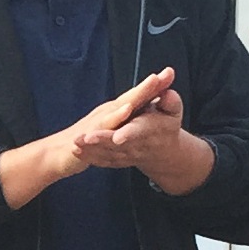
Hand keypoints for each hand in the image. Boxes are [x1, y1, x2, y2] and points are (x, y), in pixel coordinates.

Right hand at [0, 68, 212, 203]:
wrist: (55, 154)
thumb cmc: (85, 140)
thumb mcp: (108, 130)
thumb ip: (122, 121)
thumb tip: (137, 111)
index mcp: (114, 112)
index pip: (136, 97)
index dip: (154, 85)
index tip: (170, 73)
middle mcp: (107, 112)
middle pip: (131, 96)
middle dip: (148, 85)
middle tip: (165, 74)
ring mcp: (98, 122)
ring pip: (120, 106)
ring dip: (136, 95)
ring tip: (152, 84)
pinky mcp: (90, 134)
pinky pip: (106, 124)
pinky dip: (117, 116)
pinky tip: (127, 110)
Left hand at [74, 70, 214, 194]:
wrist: (162, 150)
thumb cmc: (166, 125)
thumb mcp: (173, 111)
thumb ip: (170, 100)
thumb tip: (167, 89)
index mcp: (150, 131)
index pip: (138, 132)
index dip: (128, 134)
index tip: (118, 137)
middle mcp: (136, 145)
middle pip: (117, 145)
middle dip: (102, 141)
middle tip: (85, 138)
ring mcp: (125, 155)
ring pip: (107, 154)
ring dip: (90, 150)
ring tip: (75, 143)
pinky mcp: (116, 160)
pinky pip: (102, 160)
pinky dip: (89, 157)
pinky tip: (75, 151)